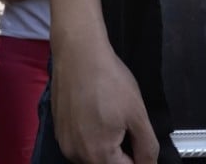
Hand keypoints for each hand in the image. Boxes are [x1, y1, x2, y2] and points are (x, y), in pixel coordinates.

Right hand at [51, 42, 157, 163]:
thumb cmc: (106, 78)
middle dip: (121, 153)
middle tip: (124, 124)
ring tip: (109, 116)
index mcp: (98, 155)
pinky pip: (79, 145)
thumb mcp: (137, 114)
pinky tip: (96, 114)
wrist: (78, 53)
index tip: (138, 139)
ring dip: (105, 146)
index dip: (138, 157)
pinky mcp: (58, 131)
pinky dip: (90, 136)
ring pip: (92, 157)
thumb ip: (146, 147)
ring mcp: (64, 143)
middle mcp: (76, 154)